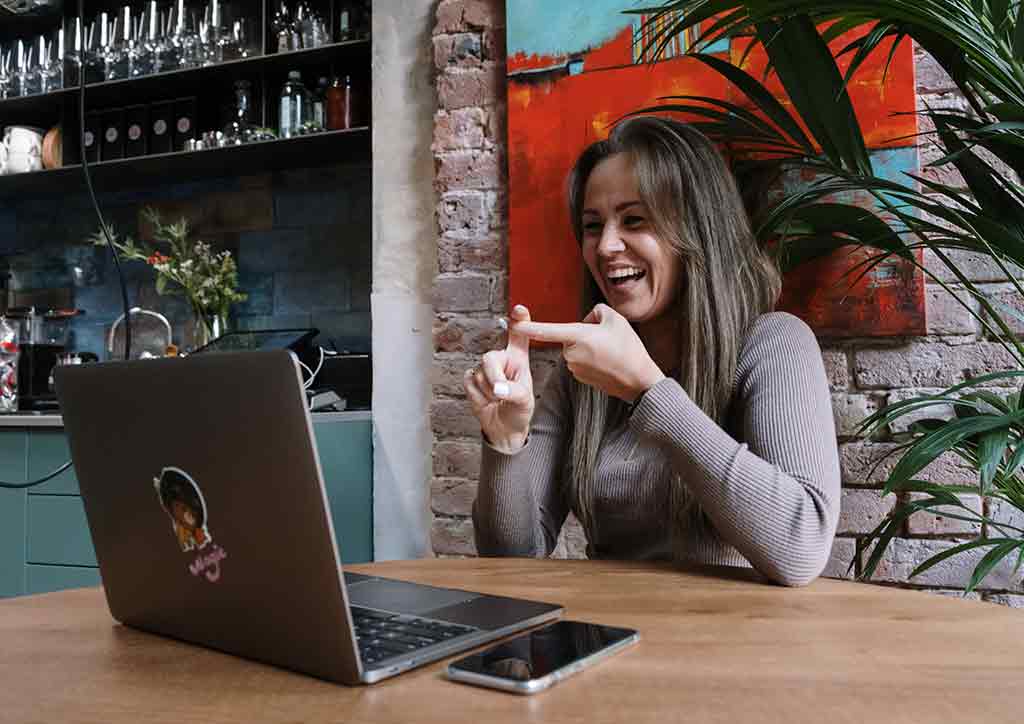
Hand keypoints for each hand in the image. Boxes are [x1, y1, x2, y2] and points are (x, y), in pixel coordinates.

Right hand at [464, 304, 535, 452]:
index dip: (520, 322)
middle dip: (493, 377)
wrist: (504, 428)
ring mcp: (486, 370)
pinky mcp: (473, 379)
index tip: (520, 310)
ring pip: (479, 375)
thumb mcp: (525, 401)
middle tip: (500, 393)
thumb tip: (499, 389)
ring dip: (488, 392)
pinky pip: (469, 383)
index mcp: (518, 360)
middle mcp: (501, 360)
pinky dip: (477, 396)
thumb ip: (514, 392)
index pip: (519, 337)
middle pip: (489, 357)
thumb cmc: (519, 411)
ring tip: (497, 400)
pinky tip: (486, 400)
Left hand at [512, 303, 664, 402]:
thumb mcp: (615, 319)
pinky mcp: (579, 377)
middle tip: (607, 339)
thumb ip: (596, 312)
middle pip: (570, 335)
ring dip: (588, 347)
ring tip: (610, 352)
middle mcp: (571, 353)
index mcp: (577, 336)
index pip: (547, 330)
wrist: (638, 380)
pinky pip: (580, 361)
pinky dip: (591, 359)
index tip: (512, 323)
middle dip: (584, 333)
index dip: (528, 326)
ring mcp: (574, 367)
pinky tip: (607, 363)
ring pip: (576, 348)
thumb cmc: (629, 349)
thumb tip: (587, 320)